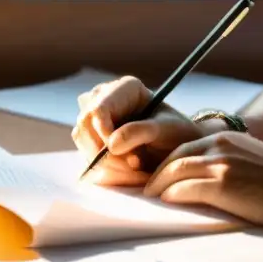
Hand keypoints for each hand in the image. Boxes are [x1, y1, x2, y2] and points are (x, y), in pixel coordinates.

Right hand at [71, 75, 208, 185]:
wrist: (177, 148)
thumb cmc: (176, 132)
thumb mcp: (165, 129)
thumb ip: (141, 132)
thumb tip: (111, 144)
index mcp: (124, 88)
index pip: (98, 109)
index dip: (103, 133)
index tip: (119, 151)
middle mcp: (105, 99)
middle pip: (85, 126)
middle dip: (106, 152)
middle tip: (134, 165)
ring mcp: (96, 119)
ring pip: (84, 144)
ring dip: (108, 164)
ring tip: (136, 169)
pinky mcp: (93, 140)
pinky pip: (89, 157)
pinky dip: (108, 171)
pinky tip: (130, 173)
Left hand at [143, 131, 262, 227]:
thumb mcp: (251, 159)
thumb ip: (229, 162)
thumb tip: (208, 179)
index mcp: (225, 138)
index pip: (183, 148)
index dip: (166, 164)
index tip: (157, 179)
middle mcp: (219, 146)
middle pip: (173, 158)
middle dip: (155, 175)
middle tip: (145, 191)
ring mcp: (220, 164)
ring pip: (174, 172)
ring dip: (157, 187)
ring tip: (150, 200)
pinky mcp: (222, 185)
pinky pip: (185, 189)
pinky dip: (171, 196)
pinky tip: (166, 204)